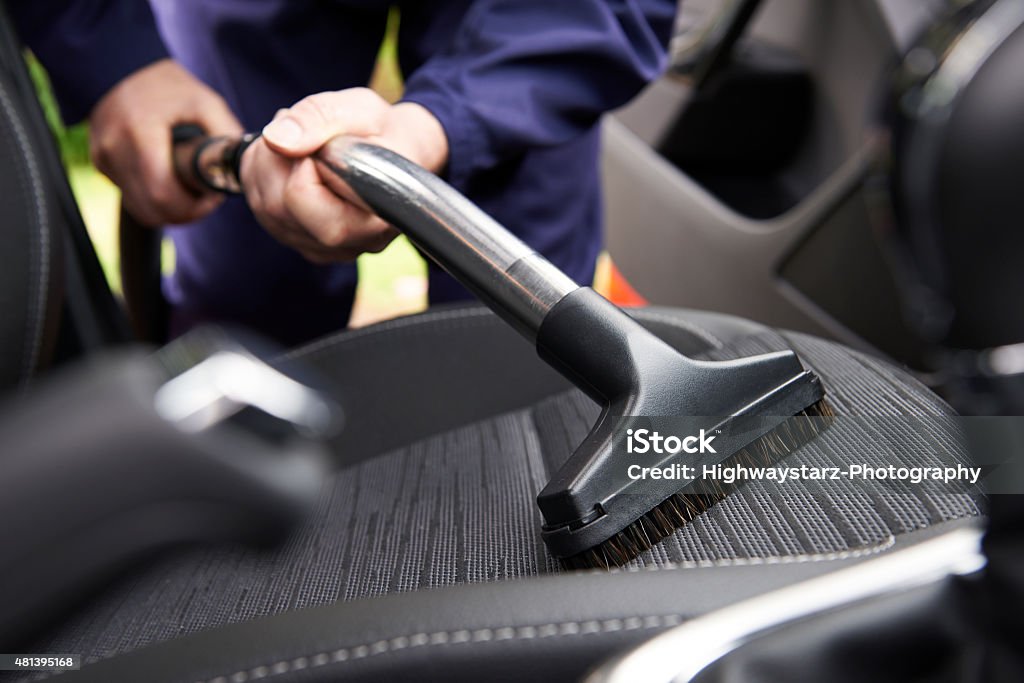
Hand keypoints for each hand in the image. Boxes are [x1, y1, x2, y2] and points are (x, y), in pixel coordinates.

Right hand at [90, 59, 242, 225]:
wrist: (121, 67)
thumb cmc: (169, 86)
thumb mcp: (206, 102)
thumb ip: (226, 135)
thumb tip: (243, 168)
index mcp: (140, 131)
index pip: (162, 194)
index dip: (193, 208)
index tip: (213, 198)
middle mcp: (115, 148)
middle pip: (151, 210)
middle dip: (184, 213)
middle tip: (205, 199)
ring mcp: (103, 157)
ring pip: (140, 209)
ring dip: (168, 210)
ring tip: (189, 190)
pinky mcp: (100, 163)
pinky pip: (130, 197)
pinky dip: (152, 198)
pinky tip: (169, 180)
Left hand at [240, 87, 448, 262]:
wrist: (398, 153)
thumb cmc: (383, 132)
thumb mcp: (361, 109)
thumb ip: (321, 118)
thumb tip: (276, 140)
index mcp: (372, 220)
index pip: (305, 199)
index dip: (302, 162)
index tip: (323, 142)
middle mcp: (348, 245)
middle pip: (276, 206)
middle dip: (277, 159)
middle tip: (305, 132)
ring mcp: (323, 250)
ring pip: (263, 209)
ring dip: (268, 164)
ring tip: (302, 142)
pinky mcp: (303, 243)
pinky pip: (261, 211)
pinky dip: (264, 178)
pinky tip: (292, 161)